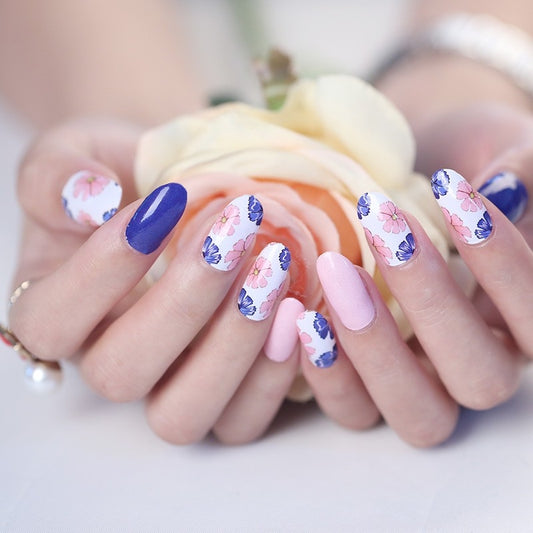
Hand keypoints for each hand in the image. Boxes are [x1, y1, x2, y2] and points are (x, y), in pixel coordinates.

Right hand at [8, 120, 297, 444]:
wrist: (188, 192)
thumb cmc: (132, 175)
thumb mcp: (79, 152)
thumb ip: (56, 175)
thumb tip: (87, 200)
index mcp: (60, 312)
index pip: (52, 321)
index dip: (104, 268)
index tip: (166, 202)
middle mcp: (111, 360)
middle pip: (121, 376)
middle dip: (183, 303)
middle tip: (234, 234)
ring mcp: (169, 387)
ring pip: (182, 416)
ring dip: (232, 346)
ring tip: (274, 269)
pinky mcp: (225, 397)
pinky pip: (241, 421)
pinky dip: (275, 373)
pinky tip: (300, 309)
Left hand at [298, 102, 531, 446]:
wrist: (405, 171)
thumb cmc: (456, 162)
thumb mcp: (495, 148)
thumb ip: (519, 169)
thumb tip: (502, 194)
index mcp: (520, 318)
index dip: (501, 263)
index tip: (450, 191)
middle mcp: (477, 362)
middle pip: (480, 378)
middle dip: (431, 303)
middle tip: (385, 229)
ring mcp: (419, 382)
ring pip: (418, 413)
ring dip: (374, 348)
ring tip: (334, 269)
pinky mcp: (363, 387)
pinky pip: (354, 411)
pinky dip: (327, 373)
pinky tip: (301, 316)